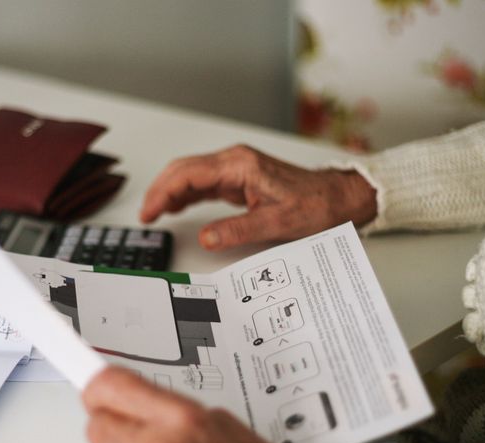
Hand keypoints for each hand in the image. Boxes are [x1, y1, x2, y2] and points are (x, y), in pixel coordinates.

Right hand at [140, 144, 376, 249]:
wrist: (338, 197)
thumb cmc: (315, 205)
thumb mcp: (277, 223)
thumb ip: (237, 230)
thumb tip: (205, 238)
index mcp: (240, 166)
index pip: (189, 174)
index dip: (164, 192)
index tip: (150, 211)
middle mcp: (235, 161)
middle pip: (184, 170)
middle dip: (161, 190)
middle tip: (146, 215)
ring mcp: (236, 168)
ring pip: (191, 174)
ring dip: (171, 191)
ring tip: (154, 214)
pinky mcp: (239, 178)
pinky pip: (204, 182)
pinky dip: (186, 194)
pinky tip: (177, 207)